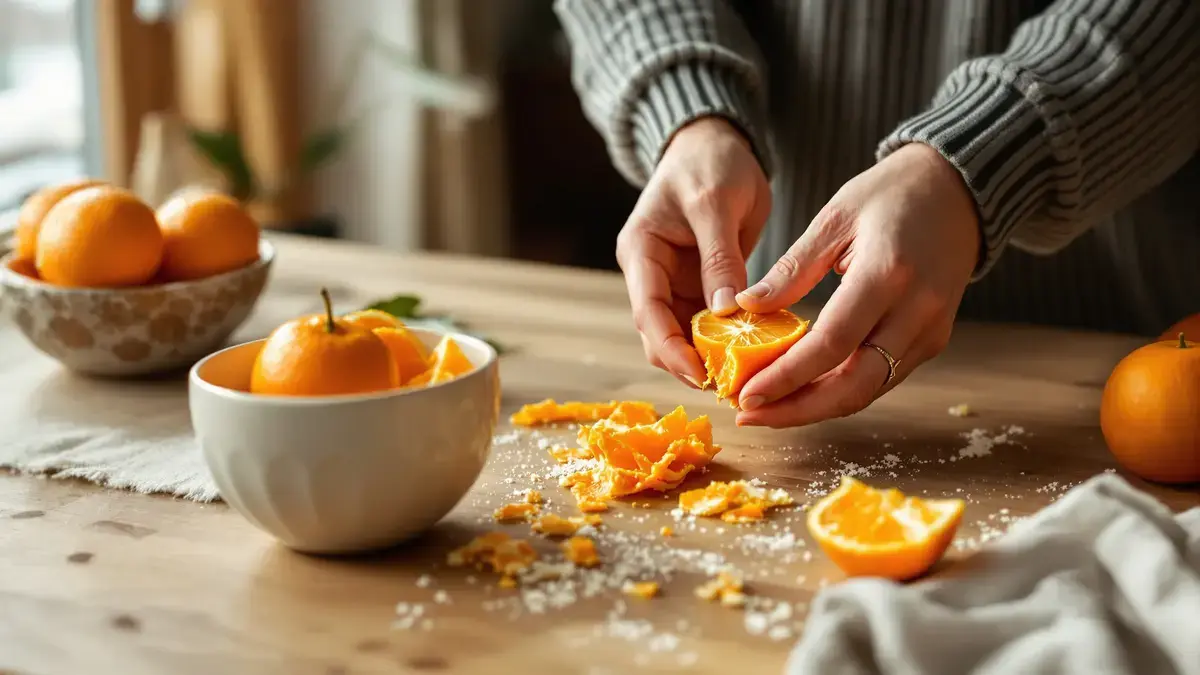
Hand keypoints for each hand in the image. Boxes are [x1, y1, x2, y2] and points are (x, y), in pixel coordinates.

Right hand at [616, 116, 771, 387]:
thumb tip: (724, 313)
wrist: (715, 142)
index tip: (701, 375)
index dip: (670, 349)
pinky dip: (729, 339)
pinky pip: (710, 323)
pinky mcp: (701, 286)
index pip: (648, 312)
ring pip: (686, 335)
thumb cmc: (709, 161)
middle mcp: (651, 274)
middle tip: (731, 386)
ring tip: (746, 377)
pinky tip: (756, 353)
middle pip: (661, 334)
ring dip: (711, 356)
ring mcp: (676, 283)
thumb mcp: (715, 202)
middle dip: (690, 362)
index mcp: (641, 252)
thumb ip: (719, 257)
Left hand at [735, 143, 979, 426]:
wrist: (957, 190)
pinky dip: (840, 391)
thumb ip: (791, 269)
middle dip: (798, 410)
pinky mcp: (932, 341)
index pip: (832, 343)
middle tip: (749, 414)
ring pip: (869, 390)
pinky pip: (881, 378)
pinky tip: (802, 390)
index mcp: (888, 274)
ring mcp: (930, 331)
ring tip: (767, 408)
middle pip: (855, 385)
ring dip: (816, 407)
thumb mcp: (834, 218)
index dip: (787, 377)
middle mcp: (916, 311)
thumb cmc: (892, 195)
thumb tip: (744, 308)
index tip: (746, 395)